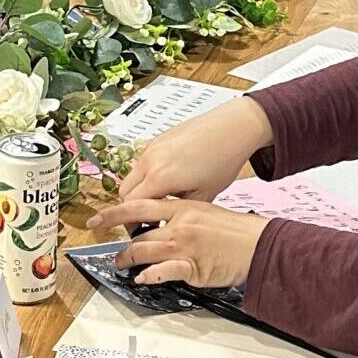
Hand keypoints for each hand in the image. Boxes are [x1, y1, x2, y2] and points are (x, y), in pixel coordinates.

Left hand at [87, 197, 268, 291]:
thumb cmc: (235, 231)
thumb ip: (181, 216)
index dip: (113, 213)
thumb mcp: (206, 211)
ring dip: (129, 261)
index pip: (139, 206)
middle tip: (114, 253)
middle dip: (121, 246)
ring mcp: (184, 246)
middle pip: (138, 233)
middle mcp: (180, 225)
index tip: (96, 219)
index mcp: (183, 207)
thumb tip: (161, 223)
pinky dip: (149, 275)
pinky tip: (143, 278)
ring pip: (144, 251)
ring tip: (123, 266)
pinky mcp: (192, 266)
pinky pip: (162, 271)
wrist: (258, 244)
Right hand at [104, 92, 273, 208]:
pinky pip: (143, 162)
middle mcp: (150, 160)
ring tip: (162, 198)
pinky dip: (147, 175)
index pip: (130, 206)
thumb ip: (178, 211)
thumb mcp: (204, 195)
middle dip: (133, 207)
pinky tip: (169, 179)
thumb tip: (167, 223)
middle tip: (148, 217)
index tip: (141, 229)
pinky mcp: (157, 140)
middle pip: (124, 192)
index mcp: (160, 177)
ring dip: (140, 190)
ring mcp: (152, 147)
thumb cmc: (224, 158)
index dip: (133, 222)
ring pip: (132, 176)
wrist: (233, 127)